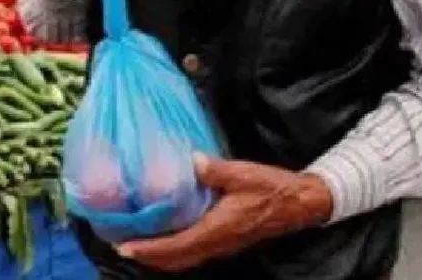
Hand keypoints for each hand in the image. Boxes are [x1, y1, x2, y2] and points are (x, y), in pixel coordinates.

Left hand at [116, 154, 333, 272]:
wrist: (300, 203)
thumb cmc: (272, 188)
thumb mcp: (244, 174)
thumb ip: (217, 170)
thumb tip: (193, 161)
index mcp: (218, 229)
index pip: (177, 246)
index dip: (151, 249)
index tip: (126, 247)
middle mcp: (218, 243)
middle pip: (177, 259)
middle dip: (149, 257)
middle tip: (122, 246)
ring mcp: (222, 245)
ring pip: (185, 259)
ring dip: (161, 256)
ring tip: (137, 244)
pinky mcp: (226, 241)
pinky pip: (194, 252)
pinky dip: (175, 250)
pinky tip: (165, 236)